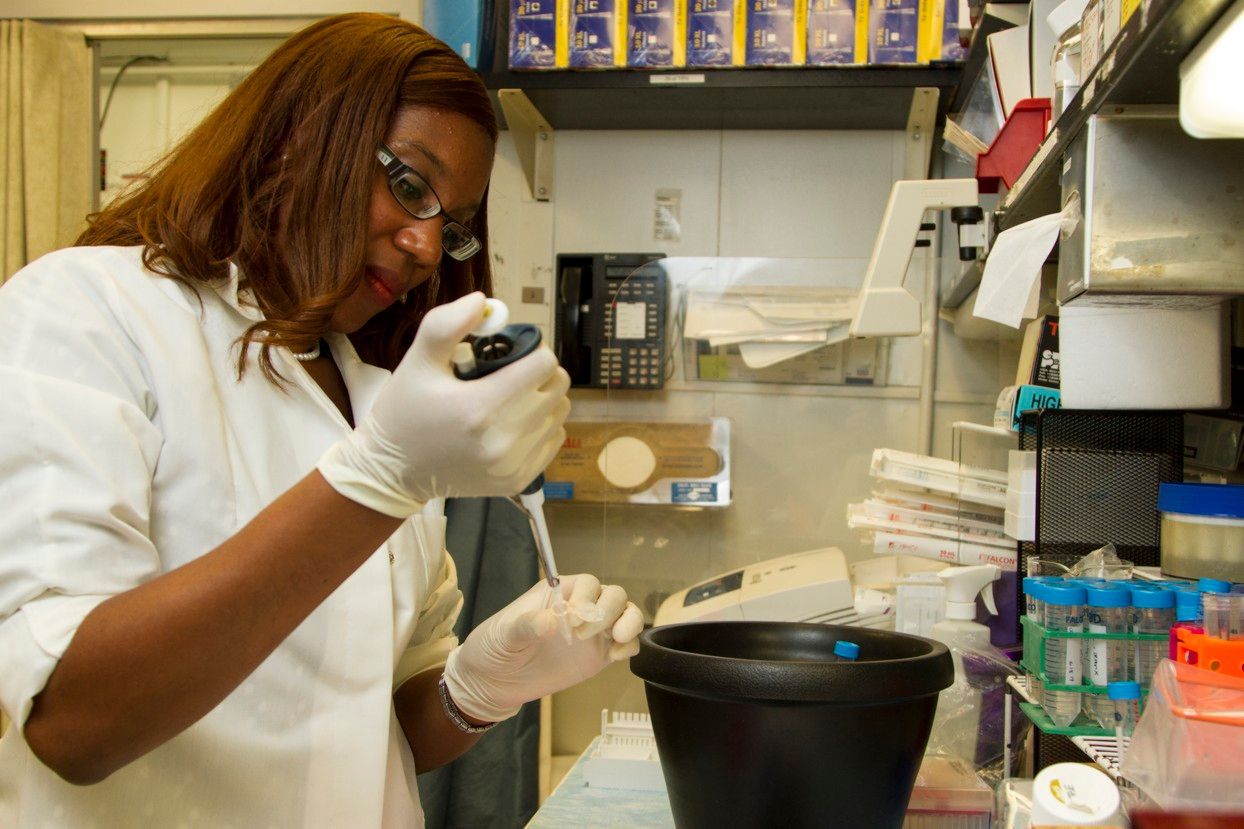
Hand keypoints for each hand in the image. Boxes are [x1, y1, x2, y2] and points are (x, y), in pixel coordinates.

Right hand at [318, 292, 570, 516]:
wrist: (393, 470)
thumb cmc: (404, 410)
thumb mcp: (418, 360)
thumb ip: (448, 324)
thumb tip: (484, 302)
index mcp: (480, 407)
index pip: (543, 365)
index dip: (532, 350)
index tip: (511, 353)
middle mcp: (502, 440)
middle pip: (556, 388)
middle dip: (539, 372)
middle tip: (511, 372)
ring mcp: (512, 465)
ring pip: (559, 413)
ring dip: (543, 399)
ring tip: (512, 397)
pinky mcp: (518, 481)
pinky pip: (553, 440)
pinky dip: (541, 426)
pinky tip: (513, 422)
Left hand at [442, 574, 643, 722]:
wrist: (493, 683)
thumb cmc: (494, 648)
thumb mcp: (503, 636)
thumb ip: (525, 627)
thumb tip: (550, 620)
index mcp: (557, 594)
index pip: (587, 583)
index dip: (587, 597)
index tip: (573, 619)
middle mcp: (580, 608)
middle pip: (612, 595)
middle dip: (608, 611)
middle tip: (582, 636)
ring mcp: (592, 632)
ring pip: (626, 615)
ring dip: (630, 623)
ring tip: (619, 640)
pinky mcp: (599, 656)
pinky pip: (626, 644)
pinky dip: (630, 647)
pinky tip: (616, 657)